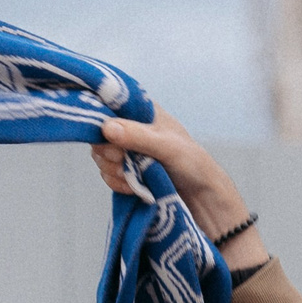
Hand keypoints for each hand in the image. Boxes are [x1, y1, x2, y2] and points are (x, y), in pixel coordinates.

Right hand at [93, 112, 270, 271]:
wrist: (202, 197)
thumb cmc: (192, 164)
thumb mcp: (166, 146)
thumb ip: (138, 136)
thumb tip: (107, 127)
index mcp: (141, 111)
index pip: (107, 105)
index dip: (101, 121)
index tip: (109, 137)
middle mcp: (131, 128)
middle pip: (99, 135)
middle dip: (107, 152)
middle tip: (123, 161)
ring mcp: (127, 150)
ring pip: (101, 157)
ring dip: (112, 170)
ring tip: (133, 178)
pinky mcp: (126, 171)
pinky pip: (107, 175)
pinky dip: (116, 183)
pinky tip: (133, 188)